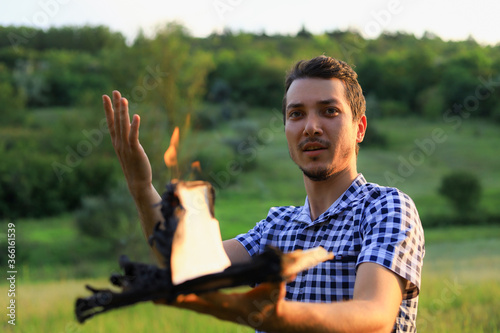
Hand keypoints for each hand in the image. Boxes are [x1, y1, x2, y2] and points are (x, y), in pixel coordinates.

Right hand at [103, 90, 152, 193]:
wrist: (137, 183)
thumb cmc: (135, 168)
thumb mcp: (128, 152)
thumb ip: (127, 142)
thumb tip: (129, 133)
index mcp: (117, 142)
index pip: (111, 122)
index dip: (108, 109)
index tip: (105, 96)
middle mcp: (119, 142)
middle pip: (116, 121)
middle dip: (115, 105)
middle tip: (114, 91)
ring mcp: (126, 146)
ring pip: (123, 126)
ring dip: (123, 112)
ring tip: (123, 99)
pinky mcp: (135, 150)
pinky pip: (133, 136)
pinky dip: (134, 126)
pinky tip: (136, 116)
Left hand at [155, 281, 287, 331]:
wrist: (271, 319)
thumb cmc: (273, 302)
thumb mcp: (276, 291)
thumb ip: (277, 282)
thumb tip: (282, 270)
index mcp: (233, 305)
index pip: (213, 299)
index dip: (198, 295)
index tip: (182, 292)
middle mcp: (221, 310)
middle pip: (195, 304)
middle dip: (176, 300)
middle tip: (158, 295)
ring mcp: (216, 311)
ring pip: (191, 305)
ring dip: (173, 301)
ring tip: (154, 296)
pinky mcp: (213, 309)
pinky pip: (193, 305)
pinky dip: (179, 300)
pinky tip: (166, 297)